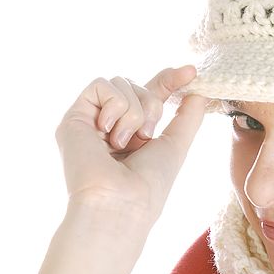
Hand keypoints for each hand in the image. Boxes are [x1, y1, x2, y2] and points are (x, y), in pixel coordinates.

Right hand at [54, 65, 207, 222]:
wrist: (120, 202)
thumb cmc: (148, 186)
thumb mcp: (175, 145)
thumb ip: (187, 118)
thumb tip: (199, 92)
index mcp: (132, 135)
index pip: (150, 95)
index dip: (169, 81)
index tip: (190, 71)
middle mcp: (109, 126)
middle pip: (136, 85)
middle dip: (151, 105)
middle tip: (145, 136)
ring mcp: (90, 122)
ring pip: (121, 82)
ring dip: (134, 111)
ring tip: (124, 143)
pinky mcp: (74, 117)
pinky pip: (102, 85)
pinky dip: (115, 106)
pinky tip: (108, 133)